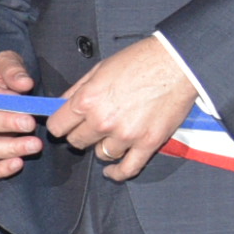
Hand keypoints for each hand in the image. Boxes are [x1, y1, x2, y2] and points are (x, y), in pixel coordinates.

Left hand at [46, 33, 198, 180]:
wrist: (175, 64)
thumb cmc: (140, 61)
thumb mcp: (99, 69)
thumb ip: (77, 90)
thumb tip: (61, 105)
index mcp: (88, 100)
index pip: (58, 127)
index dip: (60, 125)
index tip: (65, 125)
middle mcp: (103, 120)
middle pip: (77, 142)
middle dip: (81, 134)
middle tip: (90, 126)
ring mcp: (125, 135)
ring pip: (101, 154)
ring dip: (103, 146)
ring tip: (112, 134)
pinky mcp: (147, 144)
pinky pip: (128, 168)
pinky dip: (118, 173)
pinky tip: (112, 170)